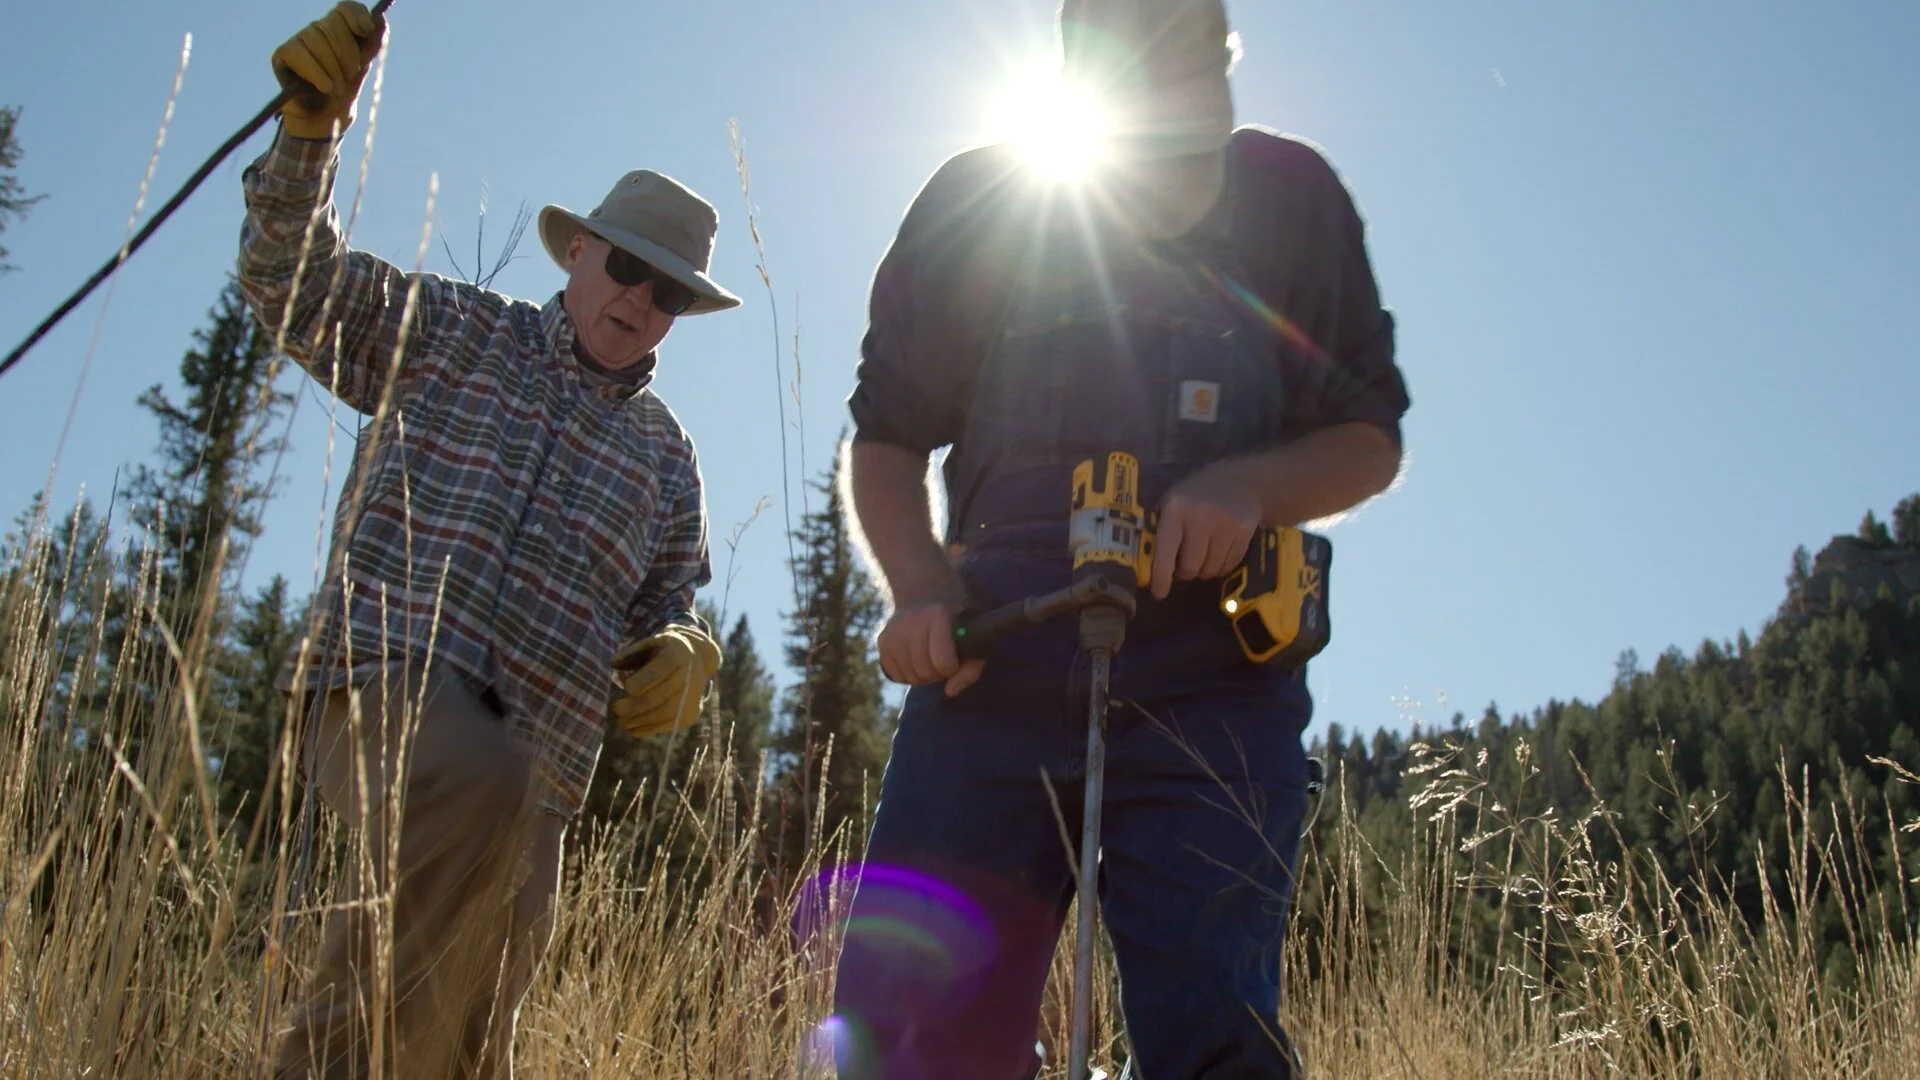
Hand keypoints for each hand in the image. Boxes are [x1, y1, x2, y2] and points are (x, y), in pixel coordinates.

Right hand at [272, 2, 385, 140]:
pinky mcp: (284, 53)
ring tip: (337, 90)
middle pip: (334, 25)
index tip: (366, 32)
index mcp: (339, 28)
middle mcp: (318, 28)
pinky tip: (326, 88)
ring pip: (318, 41)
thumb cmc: (344, 90)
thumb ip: (373, 43)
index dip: (357, 16)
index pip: (347, 8)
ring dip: (334, 71)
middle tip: (350, 76)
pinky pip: (302, 55)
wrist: (324, 118)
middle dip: (348, 55)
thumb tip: (380, 17)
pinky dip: (318, 75)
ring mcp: (300, 39)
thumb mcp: (363, 67)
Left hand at [610, 625, 722, 738]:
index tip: (626, 688)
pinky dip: (647, 729)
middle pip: (659, 696)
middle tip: (616, 709)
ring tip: (621, 721)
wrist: (698, 660)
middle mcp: (689, 676)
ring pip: (663, 714)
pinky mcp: (689, 715)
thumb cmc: (665, 651)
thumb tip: (613, 664)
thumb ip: (631, 652)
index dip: (642, 681)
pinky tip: (631, 728)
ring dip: (638, 720)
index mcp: (677, 654)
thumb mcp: (650, 643)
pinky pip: (667, 725)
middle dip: (635, 706)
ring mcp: (691, 698)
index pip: (660, 670)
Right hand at [877, 599, 985, 697]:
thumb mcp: (973, 637)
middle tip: (943, 658)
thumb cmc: (956, 620)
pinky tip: (916, 658)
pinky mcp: (882, 642)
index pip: (943, 663)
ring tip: (930, 657)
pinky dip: (909, 674)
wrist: (926, 594)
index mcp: (938, 615)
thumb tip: (950, 692)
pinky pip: (897, 676)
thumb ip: (970, 667)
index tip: (955, 658)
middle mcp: (911, 621)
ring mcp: (893, 631)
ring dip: (924, 675)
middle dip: (938, 673)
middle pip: (926, 672)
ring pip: (911, 677)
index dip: (952, 667)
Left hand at [1149, 464, 1262, 599]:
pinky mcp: (1245, 531)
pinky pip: (1229, 565)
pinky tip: (1218, 553)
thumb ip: (1161, 531)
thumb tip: (1149, 567)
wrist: (1239, 482)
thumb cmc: (1196, 496)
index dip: (1162, 576)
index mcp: (1176, 509)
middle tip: (1185, 567)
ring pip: (1210, 569)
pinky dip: (1221, 567)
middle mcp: (1201, 516)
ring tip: (1202, 557)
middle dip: (1186, 573)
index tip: (1159, 593)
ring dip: (1204, 571)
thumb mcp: (1173, 503)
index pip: (1166, 551)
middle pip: (1190, 566)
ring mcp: (1225, 524)